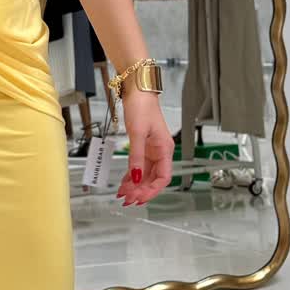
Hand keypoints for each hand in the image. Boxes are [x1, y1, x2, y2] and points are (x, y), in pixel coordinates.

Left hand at [116, 89, 173, 207]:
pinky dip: (132, 175)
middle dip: (141, 190)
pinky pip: (139, 165)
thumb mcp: (137, 134)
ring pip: (145, 173)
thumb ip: (136, 157)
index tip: (139, 198)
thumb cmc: (141, 106)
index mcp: (164, 149)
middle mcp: (160, 151)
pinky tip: (125, 182)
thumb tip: (136, 178)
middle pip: (153, 178)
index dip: (152, 190)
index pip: (163, 177)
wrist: (137, 89)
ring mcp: (151, 149)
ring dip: (136, 185)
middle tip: (127, 199)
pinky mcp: (143, 145)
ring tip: (124, 194)